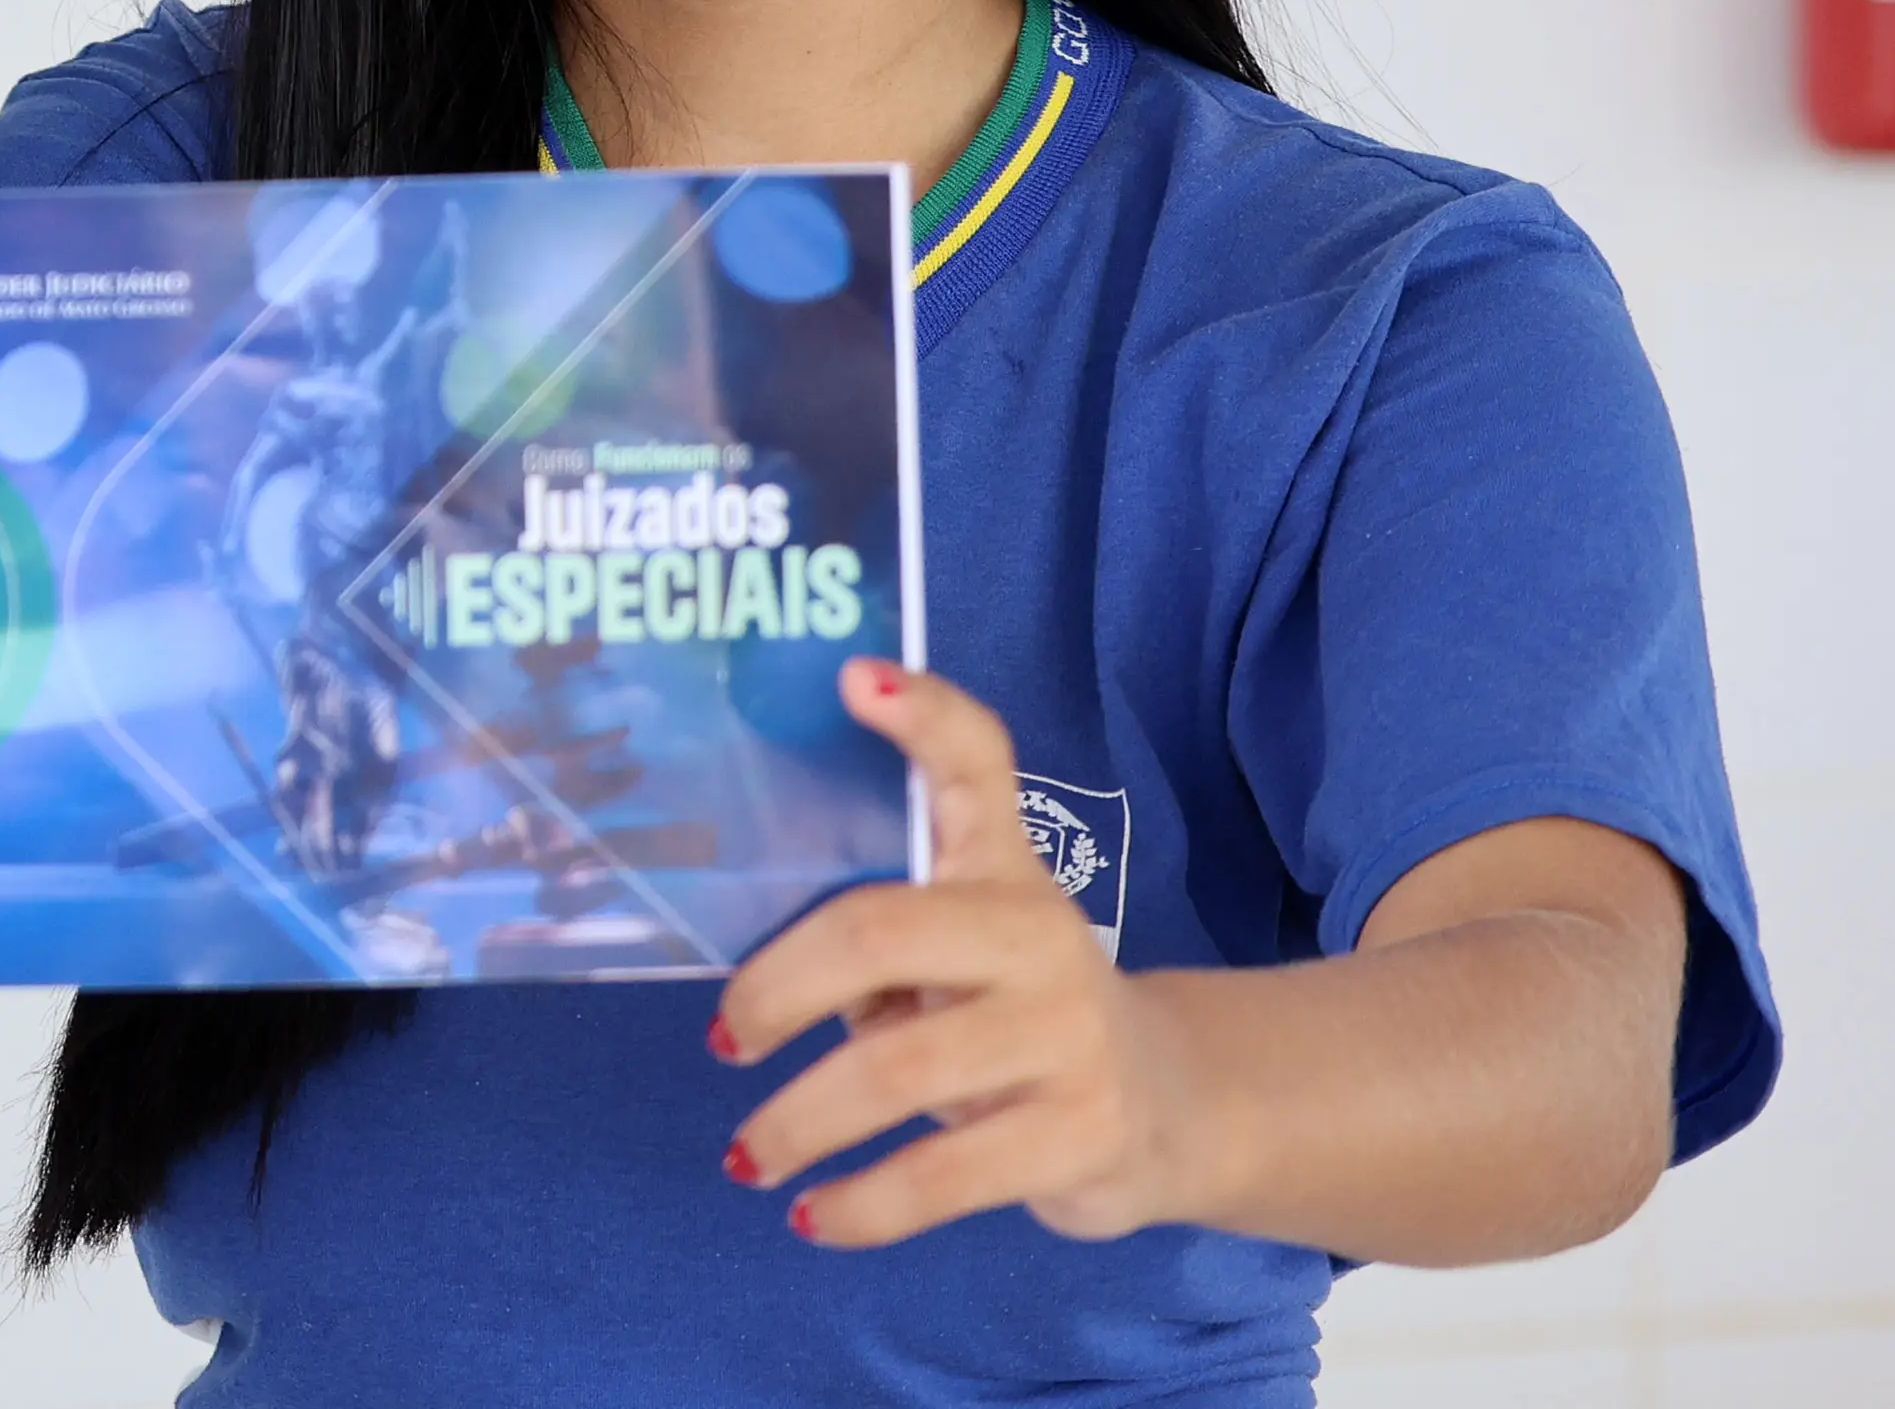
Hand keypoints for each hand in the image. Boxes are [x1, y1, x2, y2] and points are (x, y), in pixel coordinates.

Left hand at [718, 658, 1188, 1245]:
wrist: (1173, 1107)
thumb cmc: (1016, 1007)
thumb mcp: (961, 943)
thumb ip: (880, 933)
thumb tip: (765, 998)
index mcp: (1001, 867)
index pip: (975, 764)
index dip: (921, 714)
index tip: (853, 678)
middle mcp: (1038, 934)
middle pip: (877, 931)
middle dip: (775, 990)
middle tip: (722, 1042)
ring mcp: (1067, 1035)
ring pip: (899, 1070)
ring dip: (801, 1121)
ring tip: (745, 1155)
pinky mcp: (1082, 1135)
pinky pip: (946, 1175)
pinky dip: (864, 1203)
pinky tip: (814, 1215)